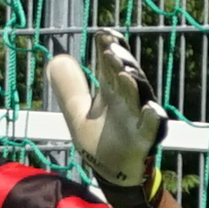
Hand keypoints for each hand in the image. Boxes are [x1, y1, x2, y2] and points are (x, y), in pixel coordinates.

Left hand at [44, 31, 172, 207]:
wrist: (111, 172)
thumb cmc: (99, 139)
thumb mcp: (77, 112)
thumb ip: (69, 88)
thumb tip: (56, 59)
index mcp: (111, 90)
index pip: (110, 64)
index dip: (108, 49)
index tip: (102, 35)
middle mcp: (126, 100)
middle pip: (126, 75)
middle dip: (121, 62)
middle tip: (111, 50)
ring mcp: (137, 118)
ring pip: (140, 96)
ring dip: (134, 83)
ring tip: (125, 72)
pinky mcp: (143, 139)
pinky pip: (151, 127)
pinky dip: (151, 118)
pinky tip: (150, 108)